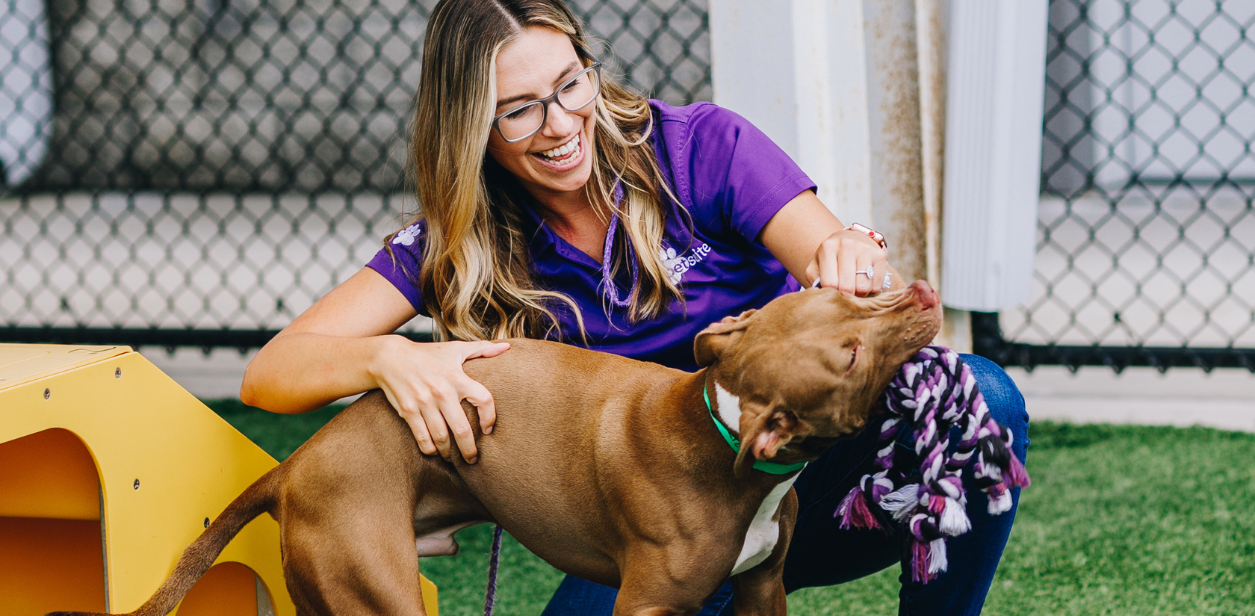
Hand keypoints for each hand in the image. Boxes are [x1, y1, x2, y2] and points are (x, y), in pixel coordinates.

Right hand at [369, 337, 510, 463]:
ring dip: (449, 452)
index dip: (490, 417)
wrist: (390, 357)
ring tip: (453, 459)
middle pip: (462, 429)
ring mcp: (424, 402)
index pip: (484, 399)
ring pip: (441, 437)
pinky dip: (429, 449)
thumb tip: (506, 346)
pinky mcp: (408, 411)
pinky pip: (422, 437)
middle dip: (469, 449)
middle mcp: (442, 391)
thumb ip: (482, 349)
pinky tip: (434, 452)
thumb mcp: (455, 348)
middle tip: (473, 460)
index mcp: (457, 377)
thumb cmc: (427, 354)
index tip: (488, 430)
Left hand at [805, 228, 898, 295]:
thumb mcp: (817, 266)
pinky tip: (865, 282)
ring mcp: (865, 249)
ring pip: (863, 287)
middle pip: (847, 287)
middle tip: (844, 295)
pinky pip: (876, 285)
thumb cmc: (831, 259)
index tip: (833, 295)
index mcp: (828, 247)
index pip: (830, 283)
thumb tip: (822, 298)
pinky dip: (871, 290)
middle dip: (846, 296)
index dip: (832, 294)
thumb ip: (815, 281)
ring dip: (859, 294)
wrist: (851, 239)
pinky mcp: (880, 255)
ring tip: (854, 289)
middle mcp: (847, 245)